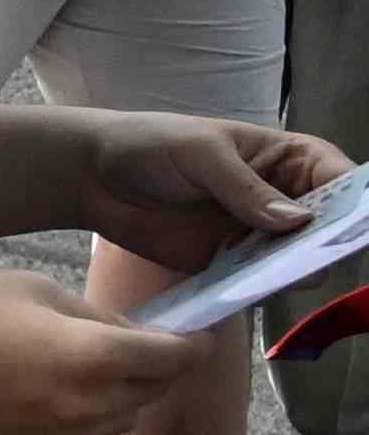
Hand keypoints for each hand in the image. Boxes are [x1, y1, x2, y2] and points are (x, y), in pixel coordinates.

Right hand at [0, 265, 229, 434]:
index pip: (173, 358)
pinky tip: (32, 393)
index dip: (190, 345)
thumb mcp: (35, 289)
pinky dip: (74, 418)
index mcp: (94, 358)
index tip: (194, 336)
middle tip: (127, 343)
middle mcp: (86, 408)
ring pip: (118, 420)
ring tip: (71, 367)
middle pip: (152, 393)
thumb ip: (96, 316)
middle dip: (151, 369)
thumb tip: (131, 337)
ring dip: (115, 396)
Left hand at [68, 111, 339, 267]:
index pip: (341, 178)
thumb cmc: (149, 146)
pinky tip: (246, 287)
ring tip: (275, 272)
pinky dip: (260, 288)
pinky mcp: (232, 264)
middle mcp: (284, 199)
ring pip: (301, 261)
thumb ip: (244, 188)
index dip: (355, 204)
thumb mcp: (198, 155)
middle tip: (310, 257)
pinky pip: (260, 282)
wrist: (91, 177)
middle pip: (330, 227)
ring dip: (296, 270)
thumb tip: (298, 221)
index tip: (351, 228)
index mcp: (287, 159)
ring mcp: (260, 234)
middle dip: (329, 244)